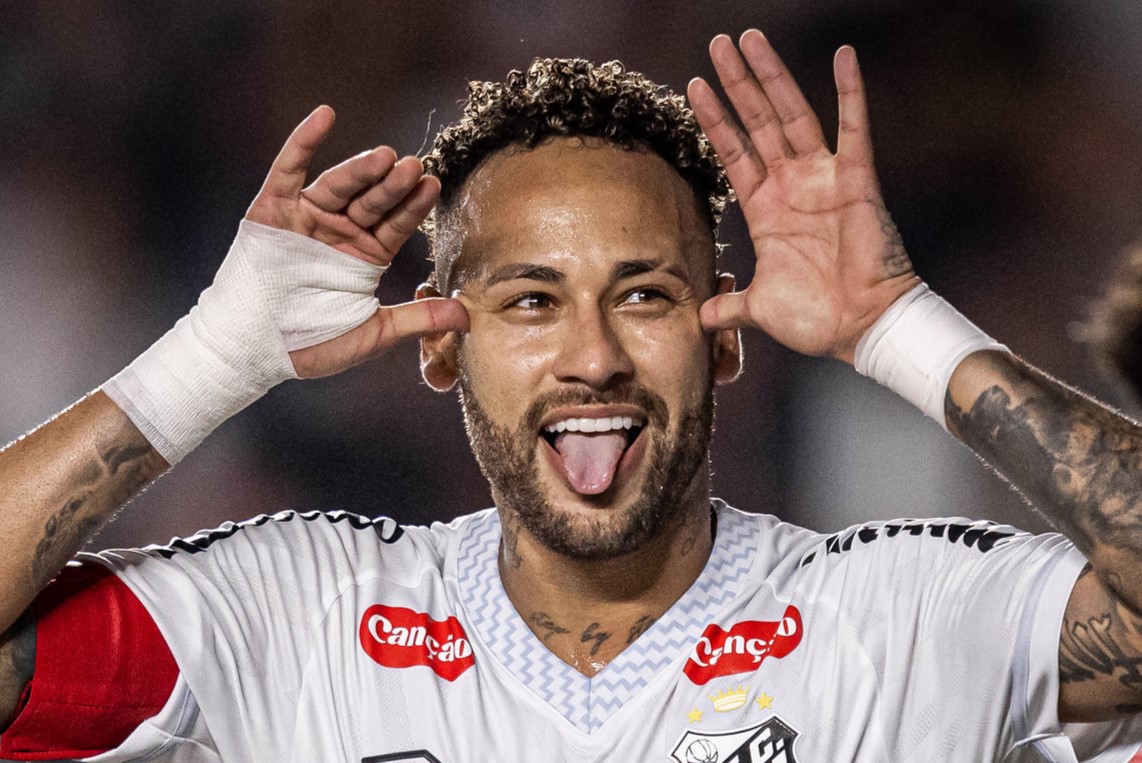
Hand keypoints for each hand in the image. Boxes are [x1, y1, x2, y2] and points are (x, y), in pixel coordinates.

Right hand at [244, 106, 467, 378]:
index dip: (414, 206)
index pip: (396, 224)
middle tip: (414, 166)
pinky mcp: (272, 210)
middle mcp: (339, 232)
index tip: (433, 185)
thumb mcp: (376, 333)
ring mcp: (306, 218)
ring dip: (361, 168)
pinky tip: (325, 115)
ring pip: (339, 185)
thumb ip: (420, 319)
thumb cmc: (312, 343)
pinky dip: (303, 141)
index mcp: (365, 255)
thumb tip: (469, 319)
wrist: (255, 351)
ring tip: (386, 155)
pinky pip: (288, 170)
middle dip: (393, 185)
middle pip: (372, 201)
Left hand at [688, 31, 918, 363]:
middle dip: (736, 83)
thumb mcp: (759, 309)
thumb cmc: (816, 319)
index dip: (715, 119)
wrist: (861, 328)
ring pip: (793, 115)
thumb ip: (729, 305)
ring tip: (750, 40)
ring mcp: (823, 179)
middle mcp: (792, 185)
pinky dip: (851, 92)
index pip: (733, 152)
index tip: (693, 86)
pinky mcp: (857, 180)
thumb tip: (702, 318)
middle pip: (758, 122)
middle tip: (718, 43)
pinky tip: (844, 56)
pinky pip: (855, 128)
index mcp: (766, 209)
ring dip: (771, 77)